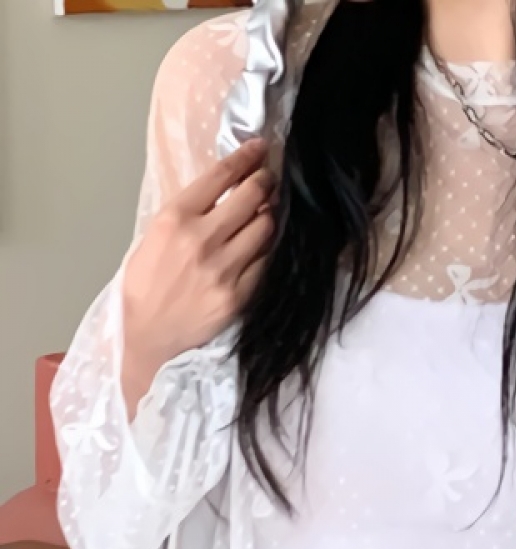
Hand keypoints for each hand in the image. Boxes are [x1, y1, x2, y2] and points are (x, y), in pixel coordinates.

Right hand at [121, 139, 274, 409]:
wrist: (150, 335)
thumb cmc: (147, 285)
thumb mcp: (154, 238)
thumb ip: (187, 214)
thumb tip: (221, 191)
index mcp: (175, 220)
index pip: (219, 177)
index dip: (245, 158)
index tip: (259, 148)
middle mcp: (201, 240)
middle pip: (249, 198)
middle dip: (264, 182)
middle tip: (269, 178)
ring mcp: (224, 268)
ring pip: (264, 227)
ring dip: (269, 215)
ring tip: (267, 212)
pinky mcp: (240, 293)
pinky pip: (265, 261)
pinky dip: (267, 248)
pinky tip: (265, 244)